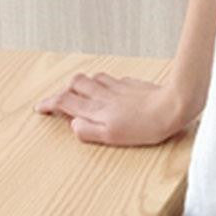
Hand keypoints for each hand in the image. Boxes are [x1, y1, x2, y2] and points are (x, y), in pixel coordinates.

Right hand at [33, 71, 196, 146]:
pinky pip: (112, 79)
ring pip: (93, 78)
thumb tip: (73, 124)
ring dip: (83, 84)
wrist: (174, 105)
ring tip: (82, 93)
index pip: (65, 101)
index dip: (50, 103)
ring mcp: (120, 86)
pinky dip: (103, 83)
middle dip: (64, 89)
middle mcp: (105, 94)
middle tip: (61, 100)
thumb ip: (89, 131)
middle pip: (75, 82)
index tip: (41, 107)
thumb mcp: (112, 137)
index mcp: (97, 109)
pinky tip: (109, 90)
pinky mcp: (133, 83)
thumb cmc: (146, 126)